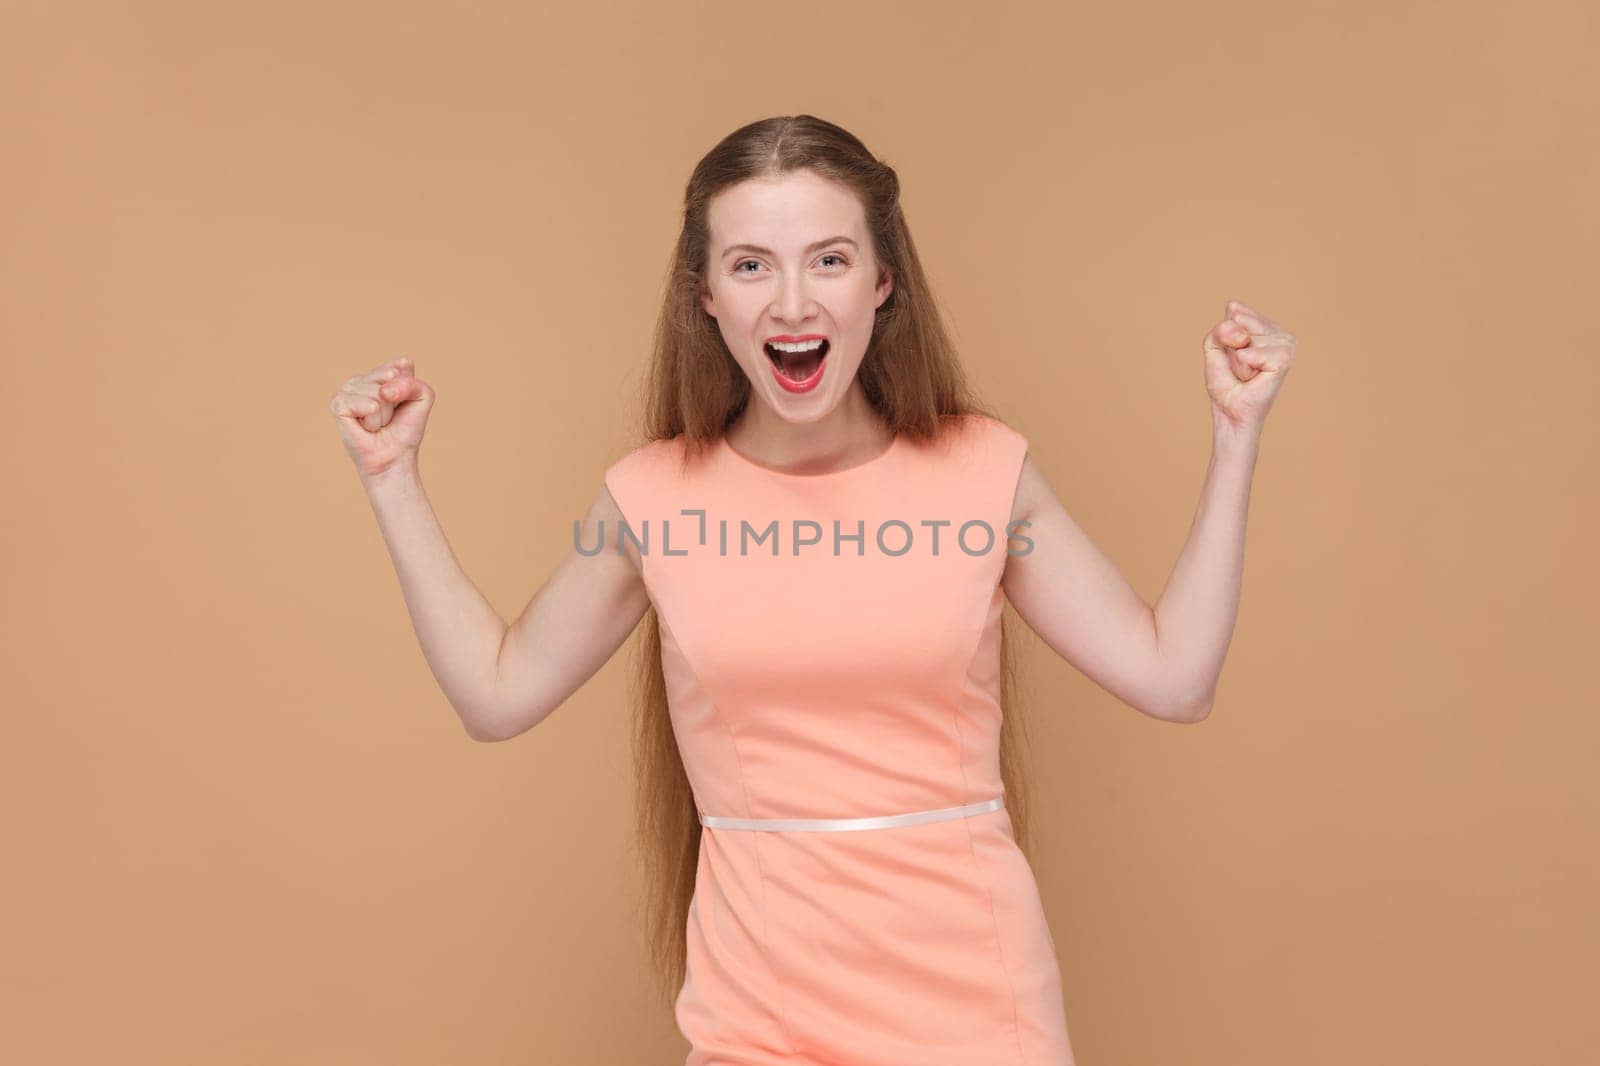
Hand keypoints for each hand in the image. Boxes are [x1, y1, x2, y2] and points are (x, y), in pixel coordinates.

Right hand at [328, 356, 434, 482]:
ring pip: (379, 393)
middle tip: (389, 418)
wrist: (393, 457)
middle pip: (390, 377)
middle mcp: (362, 377)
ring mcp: (347, 389)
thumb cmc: (405, 429)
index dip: (408, 388)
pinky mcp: (338, 403)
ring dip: (384, 415)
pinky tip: (366, 427)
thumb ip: (413, 383)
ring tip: (378, 424)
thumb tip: (384, 390)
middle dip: (395, 402)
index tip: (403, 405)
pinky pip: (368, 405)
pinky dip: (373, 421)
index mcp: (381, 372)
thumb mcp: (421, 399)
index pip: (401, 365)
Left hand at [1202, 300, 1296, 435]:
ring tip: (1247, 373)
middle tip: (1239, 366)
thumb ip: (1221, 330)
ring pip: (1245, 337)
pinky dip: (1243, 368)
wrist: (1231, 409)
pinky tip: (1253, 377)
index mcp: (1265, 324)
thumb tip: (1242, 336)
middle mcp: (1280, 331)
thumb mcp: (1214, 346)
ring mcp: (1286, 343)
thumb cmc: (1226, 380)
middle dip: (1230, 347)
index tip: (1232, 354)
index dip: (1224, 335)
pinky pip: (1249, 353)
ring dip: (1237, 361)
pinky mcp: (1285, 358)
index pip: (1235, 309)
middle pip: (1239, 321)